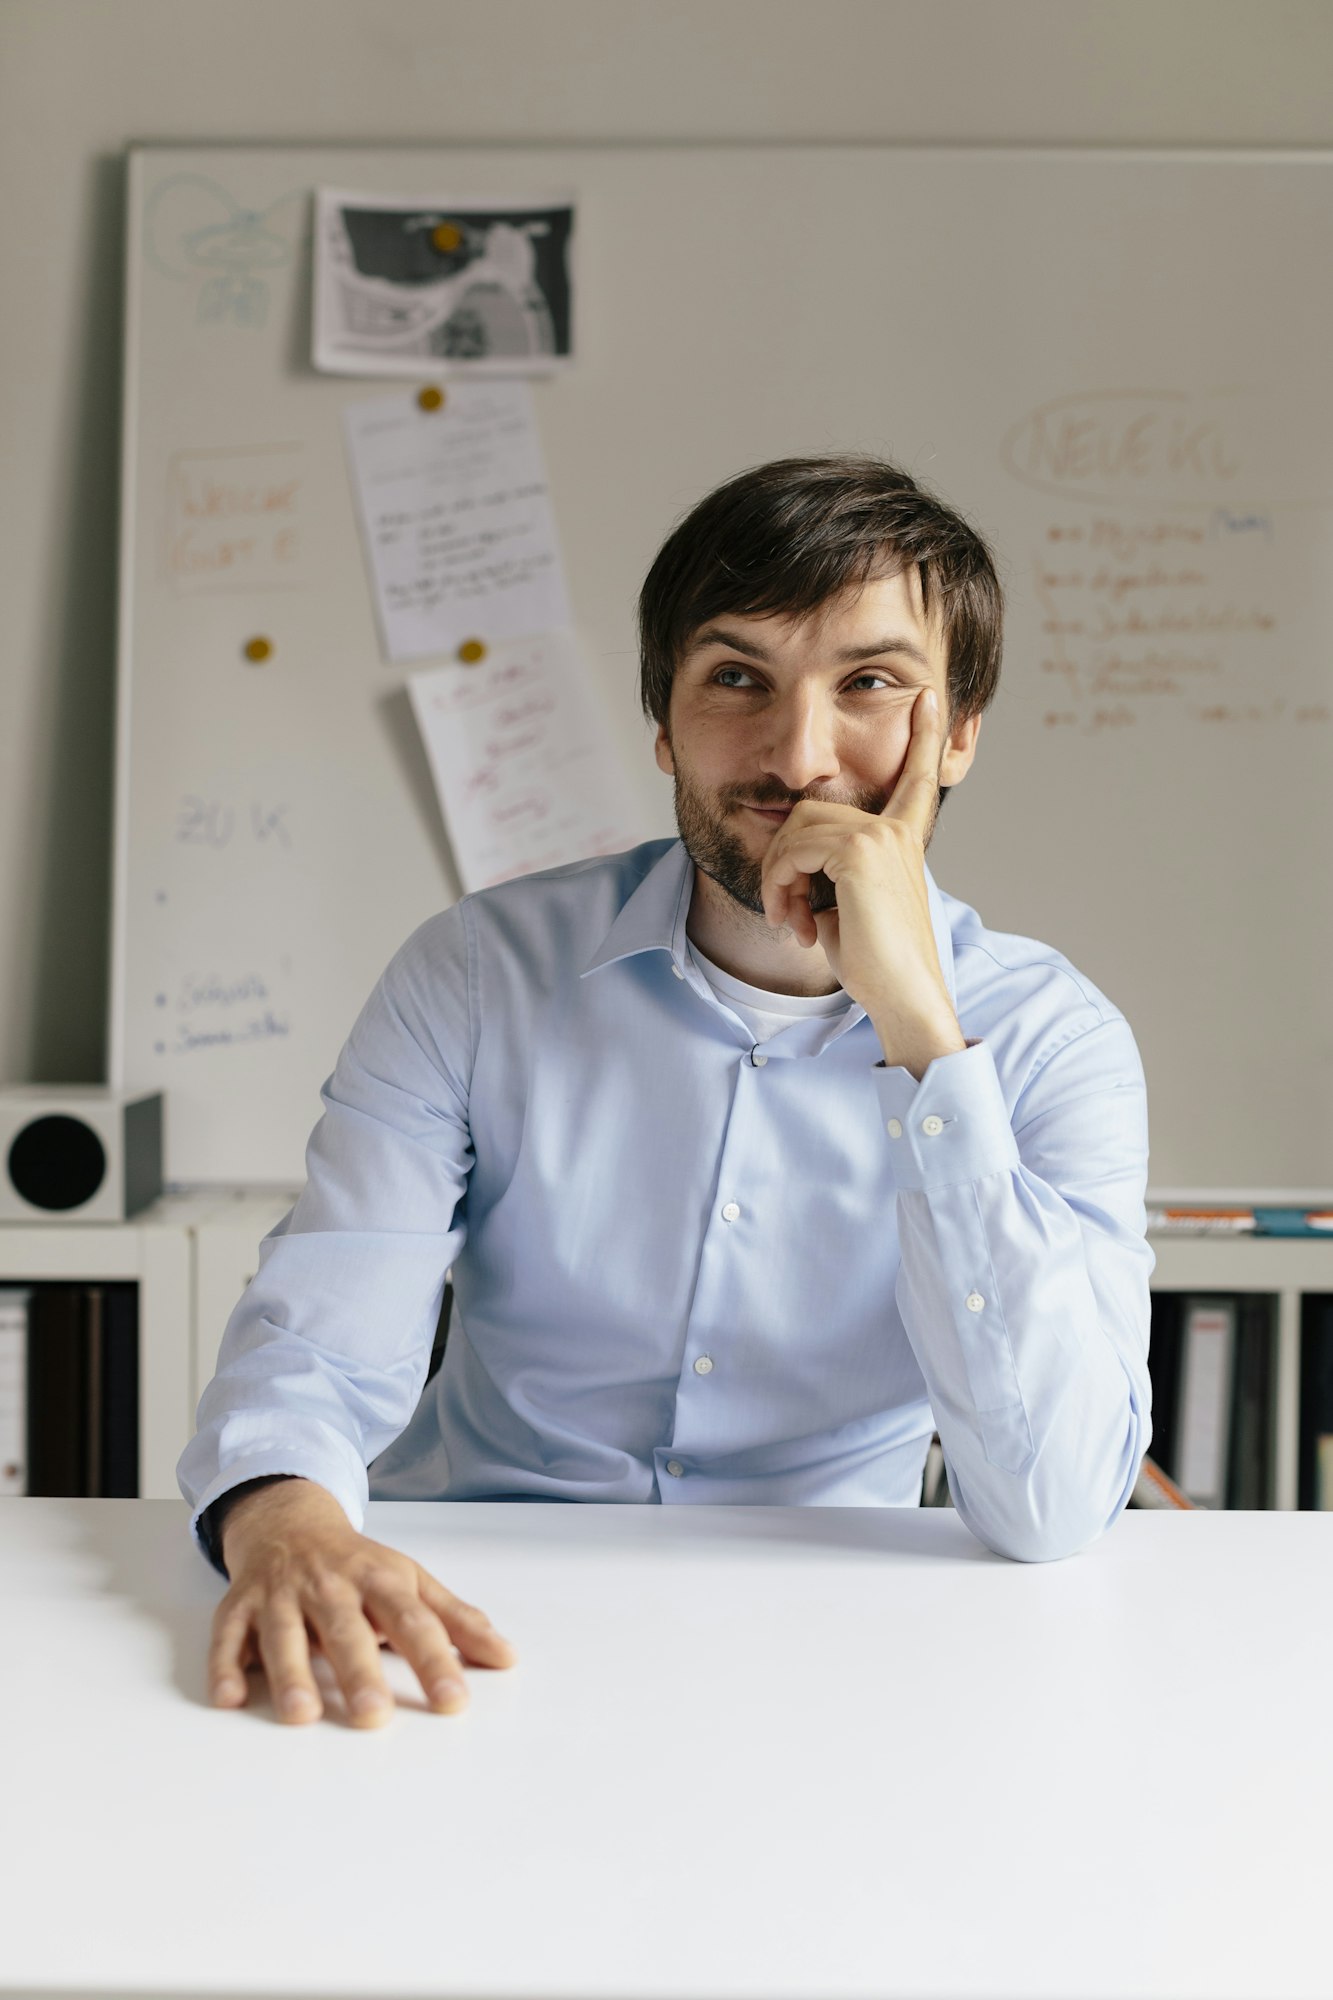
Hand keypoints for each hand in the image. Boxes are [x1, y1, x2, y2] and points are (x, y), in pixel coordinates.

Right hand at [209, 1476, 515, 1726]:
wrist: (289, 1521)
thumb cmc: (358, 1565)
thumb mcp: (411, 1581)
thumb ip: (457, 1621)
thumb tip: (507, 1658)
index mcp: (379, 1579)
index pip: (411, 1621)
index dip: (434, 1661)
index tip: (453, 1701)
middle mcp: (329, 1585)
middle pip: (346, 1630)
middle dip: (359, 1671)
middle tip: (374, 1715)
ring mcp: (281, 1595)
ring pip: (283, 1634)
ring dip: (291, 1673)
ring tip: (301, 1716)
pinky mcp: (239, 1605)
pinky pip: (228, 1635)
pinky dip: (224, 1665)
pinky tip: (229, 1698)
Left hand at [760, 687, 966, 1076]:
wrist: (903, 997)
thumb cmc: (874, 961)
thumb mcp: (846, 904)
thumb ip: (830, 865)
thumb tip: (789, 849)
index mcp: (902, 838)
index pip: (915, 777)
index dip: (922, 735)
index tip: (928, 694)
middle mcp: (895, 830)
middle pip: (809, 807)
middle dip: (781, 858)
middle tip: (785, 909)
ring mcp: (879, 837)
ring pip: (794, 828)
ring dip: (776, 878)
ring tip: (790, 921)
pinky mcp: (861, 852)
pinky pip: (792, 849)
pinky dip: (778, 886)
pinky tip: (795, 923)